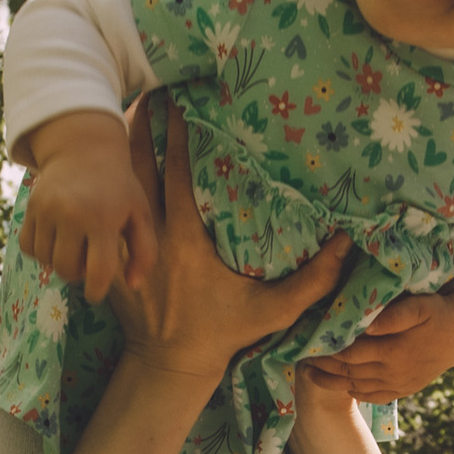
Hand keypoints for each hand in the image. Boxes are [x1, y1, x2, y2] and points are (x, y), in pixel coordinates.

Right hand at [19, 110, 156, 302]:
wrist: (84, 150)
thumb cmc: (118, 188)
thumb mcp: (140, 214)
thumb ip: (144, 252)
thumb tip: (133, 285)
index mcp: (103, 219)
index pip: (98, 271)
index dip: (96, 290)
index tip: (96, 294)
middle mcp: (72, 215)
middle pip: (67, 270)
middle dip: (77, 274)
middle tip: (87, 260)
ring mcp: (47, 210)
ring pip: (46, 261)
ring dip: (59, 261)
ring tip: (73, 245)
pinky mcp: (30, 207)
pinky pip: (27, 247)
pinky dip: (40, 250)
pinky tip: (55, 238)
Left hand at [105, 100, 349, 382]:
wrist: (169, 365)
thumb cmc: (223, 333)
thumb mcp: (272, 311)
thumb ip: (313, 281)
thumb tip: (349, 247)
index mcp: (187, 241)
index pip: (178, 173)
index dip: (180, 133)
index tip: (185, 98)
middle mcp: (151, 237)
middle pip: (139, 166)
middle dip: (144, 124)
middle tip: (152, 88)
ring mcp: (125, 247)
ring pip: (118, 184)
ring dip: (123, 146)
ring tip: (132, 109)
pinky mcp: (110, 258)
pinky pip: (104, 210)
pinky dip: (108, 181)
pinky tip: (111, 157)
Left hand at [307, 287, 453, 402]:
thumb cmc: (437, 313)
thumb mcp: (420, 306)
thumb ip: (394, 315)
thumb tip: (366, 325)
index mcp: (394, 351)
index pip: (350, 353)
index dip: (327, 350)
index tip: (307, 344)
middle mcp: (393, 372)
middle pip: (349, 371)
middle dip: (324, 366)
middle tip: (300, 360)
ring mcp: (398, 384)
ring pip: (357, 386)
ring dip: (332, 382)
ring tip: (309, 375)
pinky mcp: (403, 390)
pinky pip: (373, 396)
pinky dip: (354, 392)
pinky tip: (340, 385)